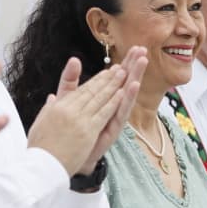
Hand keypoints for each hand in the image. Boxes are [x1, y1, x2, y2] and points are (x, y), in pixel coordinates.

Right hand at [26, 61, 127, 174]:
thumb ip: (48, 108)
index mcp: (58, 107)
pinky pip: (104, 113)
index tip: (104, 74)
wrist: (43, 166)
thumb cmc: (40, 148)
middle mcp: (69, 110)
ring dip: (113, 85)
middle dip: (106, 79)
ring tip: (123, 74)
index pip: (80, 91)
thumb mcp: (40, 122)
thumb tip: (52, 97)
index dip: (94, 81)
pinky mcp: (88, 131)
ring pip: (100, 99)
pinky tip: (122, 93)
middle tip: (118, 69)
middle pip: (92, 91)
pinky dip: (113, 102)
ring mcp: (80, 120)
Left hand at [56, 48, 147, 175]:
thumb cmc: (67, 132)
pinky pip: (121, 112)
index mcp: (101, 100)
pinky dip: (127, 98)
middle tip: (142, 50)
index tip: (134, 48)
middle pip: (124, 83)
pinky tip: (133, 85)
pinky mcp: (112, 130)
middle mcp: (110, 108)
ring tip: (142, 61)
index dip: (125, 63)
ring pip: (126, 95)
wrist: (64, 159)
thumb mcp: (66, 100)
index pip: (115, 78)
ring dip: (134, 77)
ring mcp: (113, 119)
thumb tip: (74, 60)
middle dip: (133, 66)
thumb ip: (70, 81)